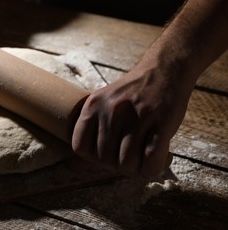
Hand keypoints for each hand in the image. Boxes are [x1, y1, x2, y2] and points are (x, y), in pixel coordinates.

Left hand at [72, 58, 191, 176]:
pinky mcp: (161, 122)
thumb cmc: (131, 95)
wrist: (164, 70)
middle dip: (118, 165)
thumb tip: (73, 167)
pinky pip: (151, 162)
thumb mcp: (104, 106)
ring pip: (127, 165)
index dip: (92, 158)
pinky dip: (155, 167)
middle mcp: (111, 110)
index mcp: (93, 105)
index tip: (108, 153)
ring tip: (145, 154)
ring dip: (137, 168)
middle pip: (104, 160)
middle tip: (131, 154)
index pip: (79, 148)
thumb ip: (90, 135)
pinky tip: (162, 155)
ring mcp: (136, 116)